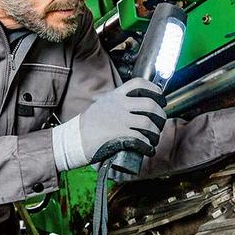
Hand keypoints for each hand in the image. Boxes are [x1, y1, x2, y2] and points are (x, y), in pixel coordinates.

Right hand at [51, 78, 166, 171]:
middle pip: (150, 104)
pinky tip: (148, 150)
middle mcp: (119, 105)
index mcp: (115, 96)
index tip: (161, 97)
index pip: (138, 84)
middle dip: (161, 115)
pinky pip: (141, 139)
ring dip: (155, 133)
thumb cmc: (86, 126)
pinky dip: (148, 146)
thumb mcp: (101, 106)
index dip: (154, 89)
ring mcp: (120, 120)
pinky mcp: (119, 135)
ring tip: (153, 139)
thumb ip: (115, 104)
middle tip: (160, 123)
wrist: (73, 139)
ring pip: (149, 123)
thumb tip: (131, 109)